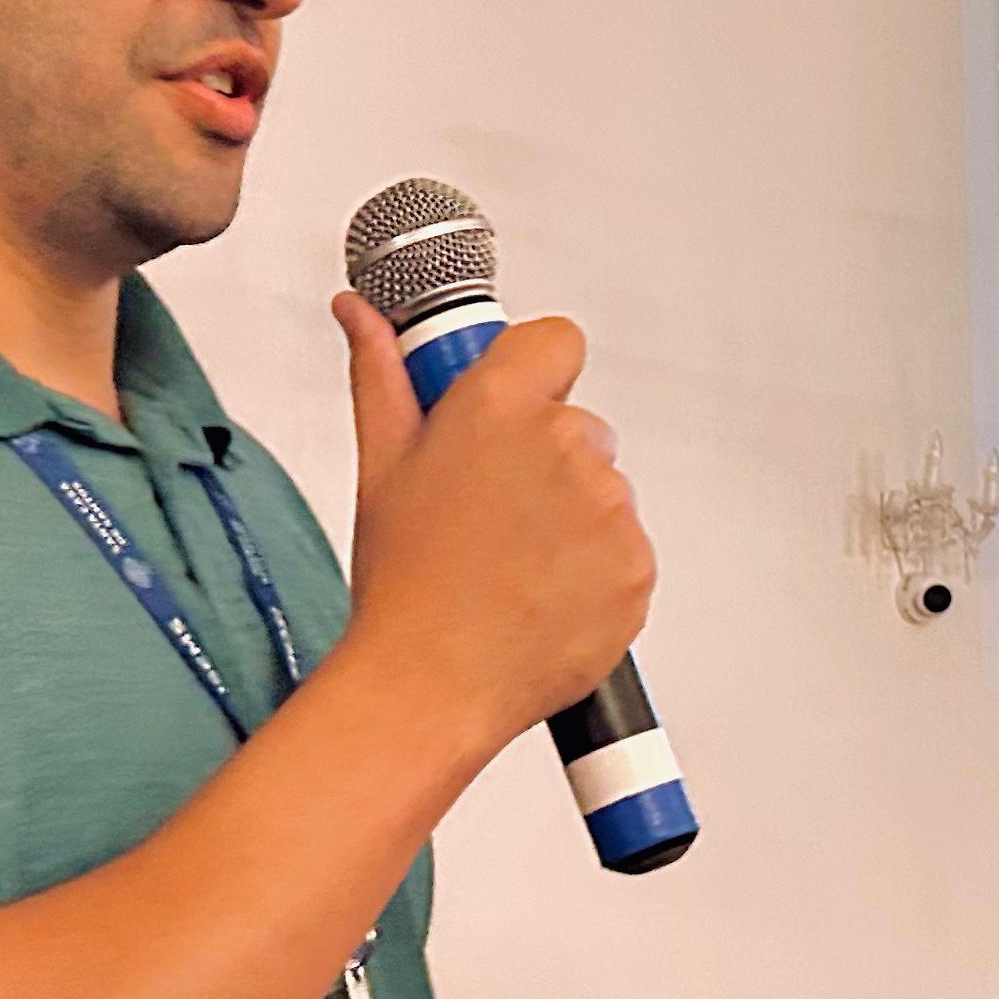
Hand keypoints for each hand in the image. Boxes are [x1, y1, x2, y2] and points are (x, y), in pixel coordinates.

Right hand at [333, 293, 655, 764]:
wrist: (429, 686)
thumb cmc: (403, 584)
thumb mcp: (382, 467)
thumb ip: (382, 375)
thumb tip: (360, 312)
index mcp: (498, 408)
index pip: (557, 340)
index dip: (539, 373)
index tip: (515, 412)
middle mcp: (564, 446)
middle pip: (582, 427)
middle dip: (547, 464)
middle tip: (494, 519)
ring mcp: (608, 508)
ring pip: (605, 492)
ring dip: (573, 521)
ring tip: (514, 568)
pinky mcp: (637, 566)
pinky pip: (627, 551)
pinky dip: (597, 573)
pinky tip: (544, 597)